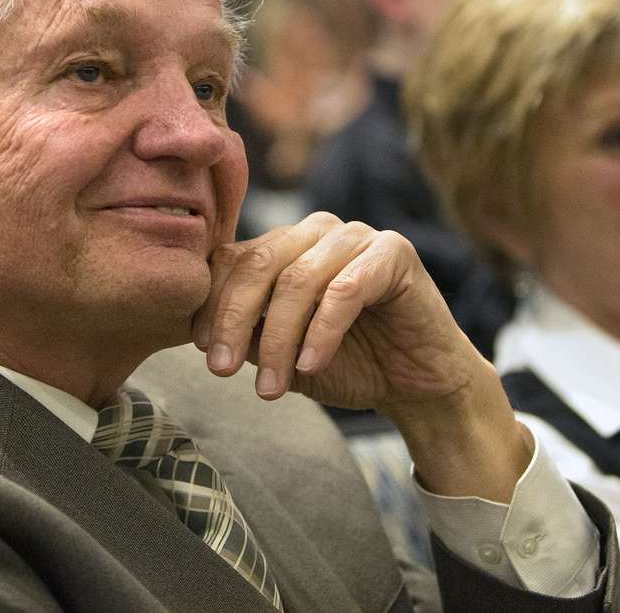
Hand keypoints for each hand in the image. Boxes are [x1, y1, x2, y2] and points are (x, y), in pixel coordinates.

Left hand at [192, 212, 529, 498]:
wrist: (417, 385)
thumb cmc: (347, 364)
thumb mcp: (281, 352)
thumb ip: (247, 332)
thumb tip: (202, 328)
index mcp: (285, 245)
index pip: (233, 258)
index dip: (212, 304)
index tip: (204, 351)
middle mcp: (317, 231)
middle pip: (259, 263)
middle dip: (234, 319)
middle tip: (221, 369)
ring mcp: (357, 236)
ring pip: (298, 278)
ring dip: (278, 338)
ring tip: (271, 388)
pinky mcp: (394, 253)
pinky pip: (346, 289)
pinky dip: (322, 332)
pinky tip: (310, 366)